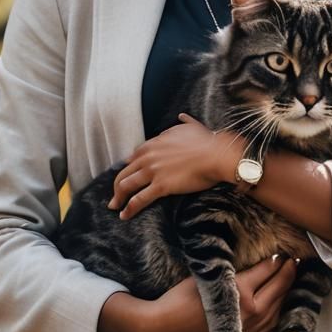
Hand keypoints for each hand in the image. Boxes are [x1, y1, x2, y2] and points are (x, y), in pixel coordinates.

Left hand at [109, 113, 243, 219]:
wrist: (216, 154)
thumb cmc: (207, 142)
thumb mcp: (191, 127)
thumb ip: (183, 122)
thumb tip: (182, 116)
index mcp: (154, 143)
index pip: (133, 157)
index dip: (128, 168)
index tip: (127, 175)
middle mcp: (149, 156)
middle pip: (124, 172)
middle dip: (116, 185)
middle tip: (115, 195)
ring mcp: (153, 171)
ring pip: (126, 185)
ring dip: (118, 198)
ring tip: (115, 206)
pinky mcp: (161, 186)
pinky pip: (139, 199)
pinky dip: (129, 209)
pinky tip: (124, 215)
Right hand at [134, 256, 297, 331]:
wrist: (165, 329)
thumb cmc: (180, 299)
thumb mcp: (208, 275)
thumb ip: (232, 269)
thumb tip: (251, 260)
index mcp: (241, 293)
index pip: (267, 271)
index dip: (276, 259)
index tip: (282, 251)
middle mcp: (250, 313)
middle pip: (278, 288)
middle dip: (288, 272)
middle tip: (293, 260)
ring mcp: (250, 329)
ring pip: (278, 308)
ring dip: (286, 291)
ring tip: (290, 278)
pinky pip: (270, 325)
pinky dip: (278, 312)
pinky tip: (280, 304)